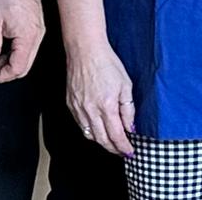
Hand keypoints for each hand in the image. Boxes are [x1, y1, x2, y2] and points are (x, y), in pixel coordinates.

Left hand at [0, 0, 44, 83]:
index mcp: (27, 37)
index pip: (16, 68)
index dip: (0, 75)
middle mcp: (37, 37)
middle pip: (24, 67)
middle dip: (4, 72)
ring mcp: (39, 32)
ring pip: (26, 59)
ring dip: (9, 62)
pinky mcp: (37, 28)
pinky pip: (28, 48)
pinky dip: (15, 53)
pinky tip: (3, 48)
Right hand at [64, 39, 134, 155]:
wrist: (85, 50)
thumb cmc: (107, 63)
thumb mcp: (125, 84)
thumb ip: (128, 109)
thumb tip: (130, 127)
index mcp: (106, 106)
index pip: (116, 135)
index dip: (123, 147)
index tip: (130, 152)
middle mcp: (91, 111)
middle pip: (102, 140)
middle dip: (113, 149)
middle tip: (122, 151)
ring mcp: (79, 109)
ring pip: (90, 135)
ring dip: (101, 142)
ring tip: (111, 143)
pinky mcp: (71, 105)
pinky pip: (81, 125)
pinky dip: (90, 132)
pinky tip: (97, 130)